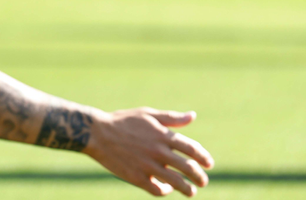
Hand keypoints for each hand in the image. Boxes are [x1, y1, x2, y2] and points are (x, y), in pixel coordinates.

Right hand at [85, 108, 213, 196]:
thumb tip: (192, 116)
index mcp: (162, 135)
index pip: (192, 149)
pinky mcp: (136, 177)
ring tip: (191, 192)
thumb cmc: (123, 121)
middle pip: (188, 168)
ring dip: (188, 189)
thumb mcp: (147, 114)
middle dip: (199, 177)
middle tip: (203, 181)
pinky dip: (165, 191)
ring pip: (176, 182)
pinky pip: (157, 190)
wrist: (96, 133)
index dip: (203, 157)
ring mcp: (147, 166)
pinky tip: (167, 189)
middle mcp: (158, 151)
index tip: (209, 164)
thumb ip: (171, 118)